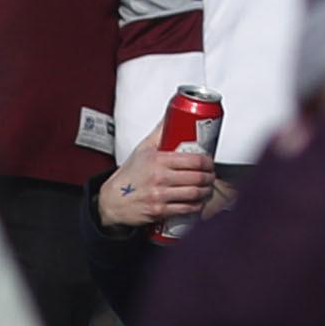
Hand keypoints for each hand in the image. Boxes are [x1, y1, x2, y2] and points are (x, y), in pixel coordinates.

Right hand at [96, 144, 223, 233]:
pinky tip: (199, 202)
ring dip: (206, 192)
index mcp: (158, 160)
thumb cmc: (129, 174)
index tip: (210, 161)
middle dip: (209, 177)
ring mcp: (160, 196)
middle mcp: (160, 178)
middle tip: (211, 175)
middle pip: (197, 177)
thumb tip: (172, 114)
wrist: (112, 200)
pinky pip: (185, 209)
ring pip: (193, 194)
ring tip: (208, 188)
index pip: (193, 160)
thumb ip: (160, 132)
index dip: (207, 161)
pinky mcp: (159, 211)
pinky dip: (196, 206)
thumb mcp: (143, 149)